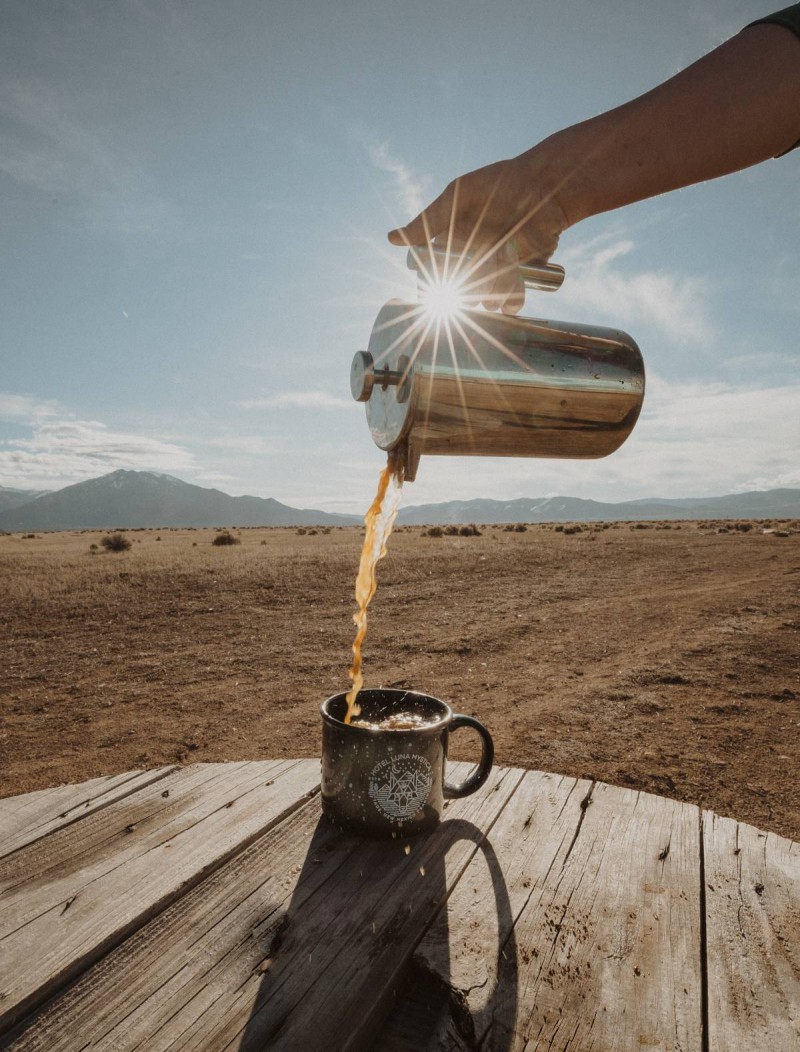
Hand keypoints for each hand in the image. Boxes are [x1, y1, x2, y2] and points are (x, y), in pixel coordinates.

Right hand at [388, 148, 569, 313]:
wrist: (548, 186)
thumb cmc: (500, 185)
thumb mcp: (459, 196)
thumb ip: (428, 221)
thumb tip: (391, 238)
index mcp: (454, 245)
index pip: (435, 276)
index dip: (432, 284)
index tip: (438, 281)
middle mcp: (473, 263)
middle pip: (459, 293)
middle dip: (466, 284)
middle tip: (479, 260)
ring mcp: (497, 273)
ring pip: (484, 300)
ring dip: (490, 290)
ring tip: (502, 260)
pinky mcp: (521, 279)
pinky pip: (510, 302)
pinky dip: (511, 300)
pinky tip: (514, 280)